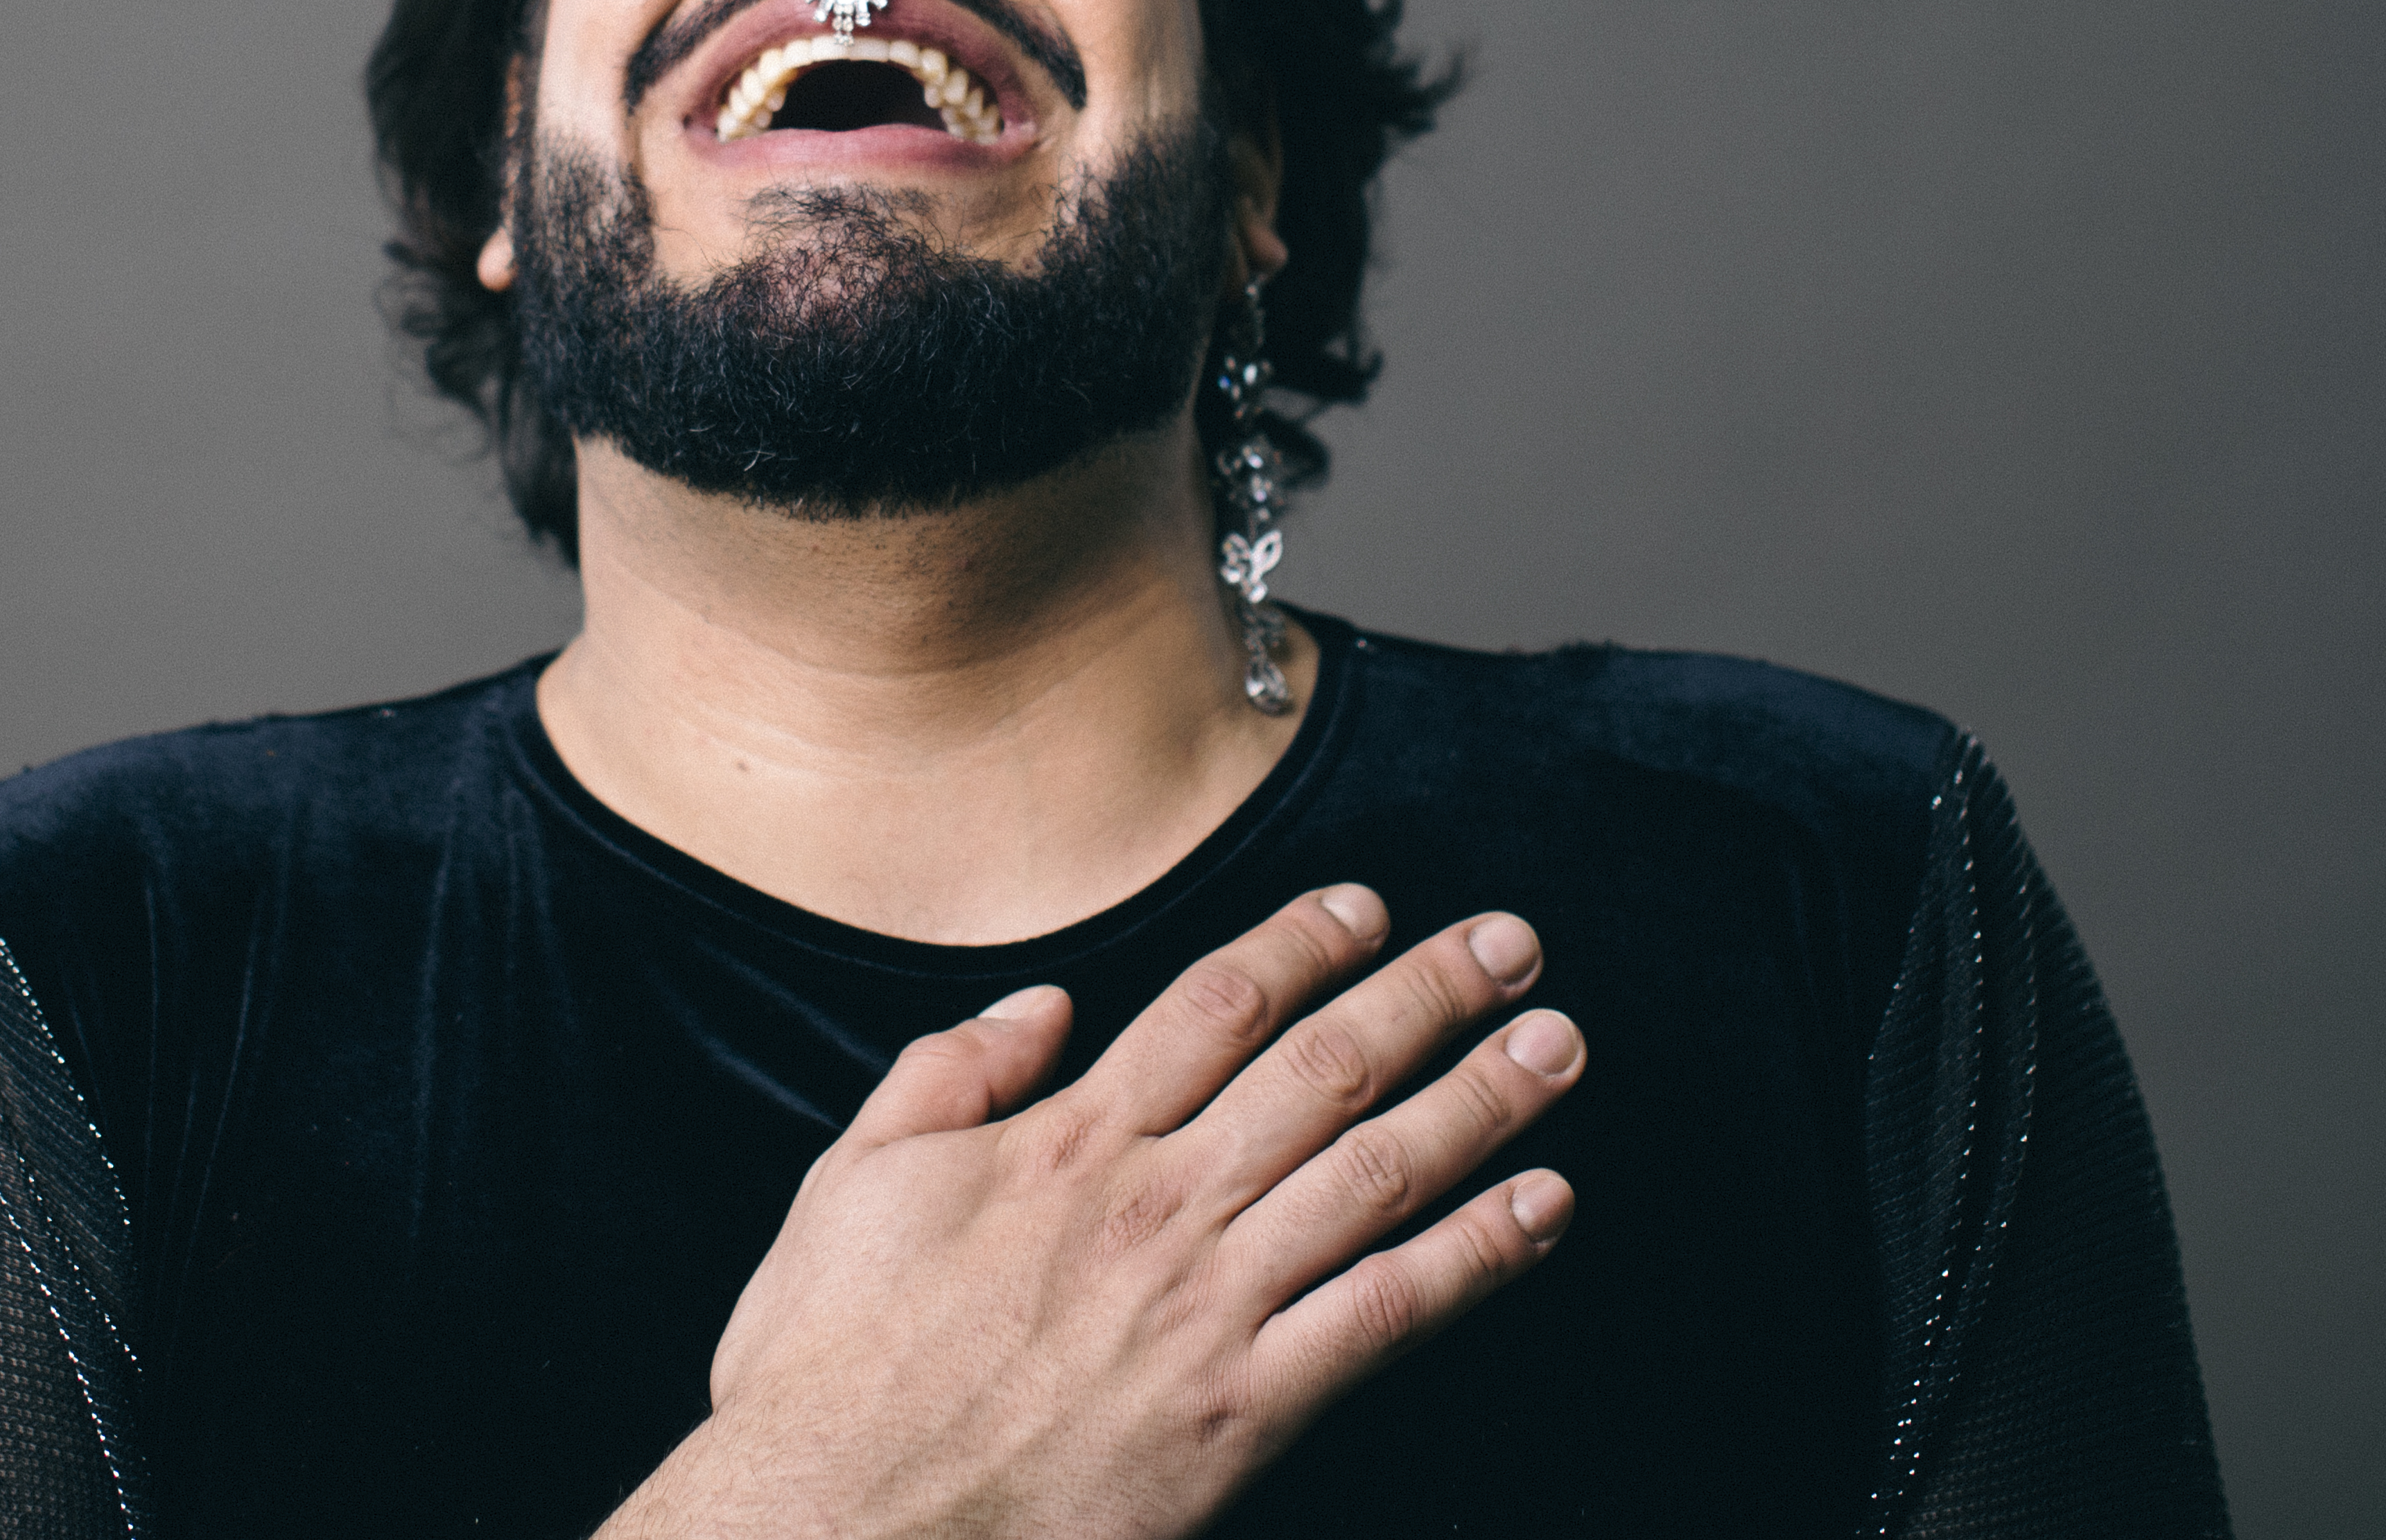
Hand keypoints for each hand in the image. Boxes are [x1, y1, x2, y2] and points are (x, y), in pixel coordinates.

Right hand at [602, 887, 1582, 1539]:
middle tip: (1512, 945)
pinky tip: (1542, 1208)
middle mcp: (1154, 1203)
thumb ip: (944, 1076)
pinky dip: (1477, 1255)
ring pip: (1376, 1170)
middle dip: (1429, 994)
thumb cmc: (828, 1375)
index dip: (1303, 943)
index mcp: (1065, 1143)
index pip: (1214, 1006)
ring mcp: (1207, 1305)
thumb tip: (1039, 1008)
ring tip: (1557, 1045)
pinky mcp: (1245, 1411)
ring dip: (1481, 1099)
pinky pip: (1387, 1312)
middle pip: (1324, 1066)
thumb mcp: (847, 1186)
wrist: (831, 1524)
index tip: (1369, 906)